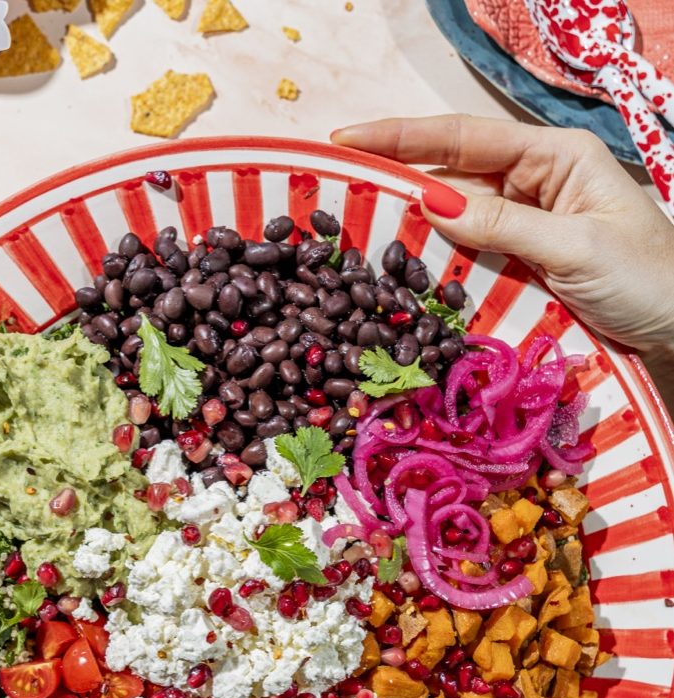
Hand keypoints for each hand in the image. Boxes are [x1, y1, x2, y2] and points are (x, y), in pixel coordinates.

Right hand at [331, 114, 673, 359]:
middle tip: (336, 194)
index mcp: (554, 157)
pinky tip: (402, 277)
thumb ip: (503, 226)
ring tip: (356, 240)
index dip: (403, 138)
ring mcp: (524, 227)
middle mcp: (533, 185)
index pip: (465, 138)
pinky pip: (468, 260)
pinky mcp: (520, 267)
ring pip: (453, 223)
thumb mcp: (576, 247)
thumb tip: (431, 204)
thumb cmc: (647, 278)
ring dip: (411, 233)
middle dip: (396, 182)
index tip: (348, 140)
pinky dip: (436, 268)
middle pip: (450, 176)